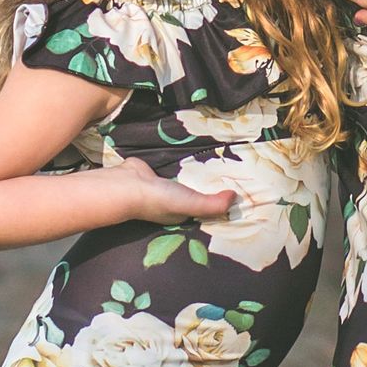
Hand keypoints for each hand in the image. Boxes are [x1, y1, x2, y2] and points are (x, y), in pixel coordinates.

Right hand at [76, 163, 236, 227]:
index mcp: (185, 214)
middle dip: (211, 186)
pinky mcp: (158, 173)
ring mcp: (166, 187)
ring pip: (188, 180)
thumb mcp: (191, 205)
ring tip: (220, 158)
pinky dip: (185, 161)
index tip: (238, 191)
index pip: (207, 210)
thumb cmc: (160, 200)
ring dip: (198, 173)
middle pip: (199, 194)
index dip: (220, 202)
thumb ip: (213, 204)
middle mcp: (176, 202)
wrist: (128, 185)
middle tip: (233, 169)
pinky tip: (196, 152)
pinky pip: (177, 166)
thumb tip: (235, 198)